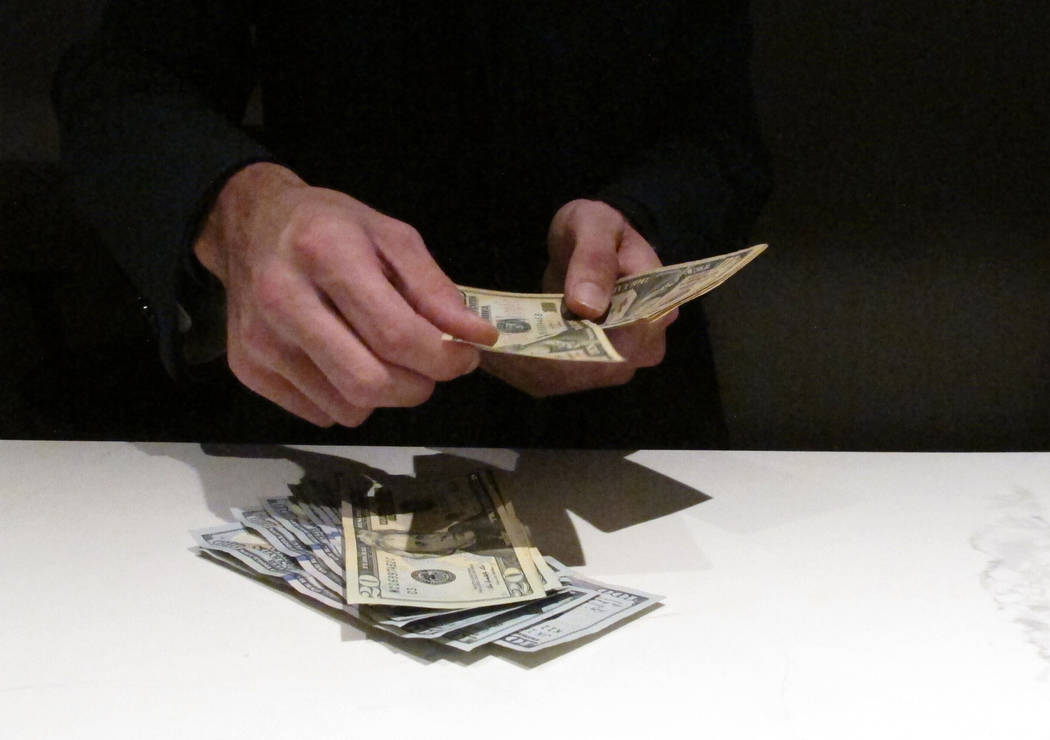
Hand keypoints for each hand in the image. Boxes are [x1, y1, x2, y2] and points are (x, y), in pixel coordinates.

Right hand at [193, 162, 497, 425]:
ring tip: (382, 356)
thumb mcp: (391, 236)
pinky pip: (321, 414)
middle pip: (369, 383)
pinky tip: (344, 360)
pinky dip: (347, 398)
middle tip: (429, 367)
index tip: (465, 356)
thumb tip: (477, 336)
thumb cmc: (330, 228)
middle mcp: (284, 300)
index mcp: (326, 254)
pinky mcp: (248, 368)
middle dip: (417, 386)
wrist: (250, 224)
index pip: (395, 335)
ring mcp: (260, 340)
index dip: (443, 358)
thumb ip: (435, 288)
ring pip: (348, 408)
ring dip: (383, 395)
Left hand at [480, 199, 676, 396]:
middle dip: (548, 361)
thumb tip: (589, 307)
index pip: (627, 344)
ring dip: (529, 368)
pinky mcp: (586, 369)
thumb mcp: (595, 226)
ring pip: (571, 380)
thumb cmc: (598, 228)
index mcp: (654, 310)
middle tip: (499, 344)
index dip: (584, 346)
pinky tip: (494, 354)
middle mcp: (640, 347)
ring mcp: (614, 363)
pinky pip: (553, 380)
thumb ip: (595, 260)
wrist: (589, 242)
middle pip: (598, 370)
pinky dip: (522, 369)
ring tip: (491, 348)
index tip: (536, 336)